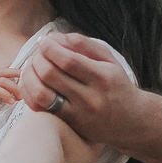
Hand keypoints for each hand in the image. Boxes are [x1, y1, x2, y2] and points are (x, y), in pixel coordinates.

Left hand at [0, 71, 21, 118]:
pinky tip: (20, 67)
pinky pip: (1, 69)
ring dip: (15, 74)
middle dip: (15, 87)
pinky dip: (11, 67)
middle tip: (23, 97)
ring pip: (3, 72)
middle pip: (3, 80)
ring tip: (27, 78)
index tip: (12, 102)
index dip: (5, 94)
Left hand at [23, 33, 137, 145]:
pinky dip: (29, 93)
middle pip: (50, 74)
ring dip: (29, 76)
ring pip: (41, 94)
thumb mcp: (109, 60)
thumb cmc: (117, 85)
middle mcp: (90, 97)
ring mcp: (78, 114)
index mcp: (102, 77)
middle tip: (38, 54)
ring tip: (32, 67)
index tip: (44, 41)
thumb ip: (83, 44)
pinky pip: (41, 108)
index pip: (67, 60)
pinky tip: (31, 83)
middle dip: (37, 59)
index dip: (49, 48)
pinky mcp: (69, 125)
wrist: (132, 120)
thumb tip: (55, 37)